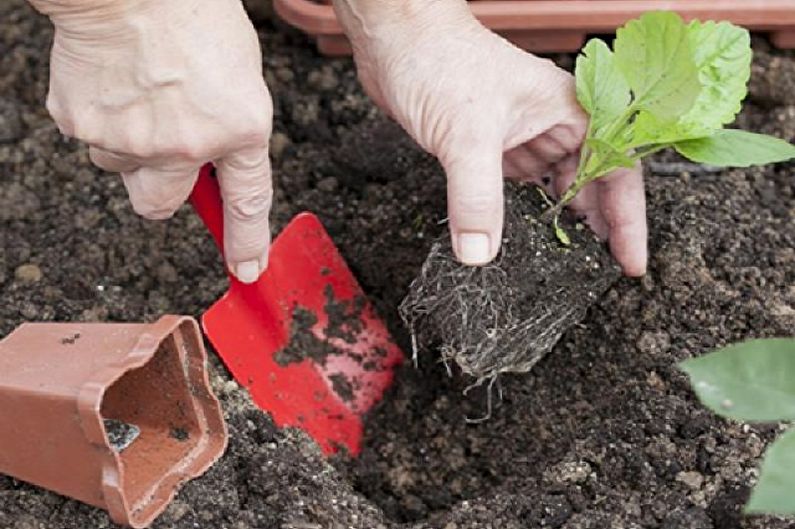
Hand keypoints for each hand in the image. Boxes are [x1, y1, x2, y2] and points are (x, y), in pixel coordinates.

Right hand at [30, 0, 273, 282]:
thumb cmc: (192, 12)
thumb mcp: (239, 74)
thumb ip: (230, 126)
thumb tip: (213, 162)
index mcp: (240, 128)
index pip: (248, 202)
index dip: (247, 241)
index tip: (246, 269)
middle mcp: (187, 145)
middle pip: (161, 206)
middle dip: (161, 190)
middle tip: (161, 154)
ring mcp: (132, 140)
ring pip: (122, 168)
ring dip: (129, 146)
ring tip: (137, 92)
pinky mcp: (84, 126)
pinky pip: (92, 139)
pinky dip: (101, 118)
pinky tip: (112, 80)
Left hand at [333, 0, 646, 275]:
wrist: (397, 41)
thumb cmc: (441, 61)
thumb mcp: (466, 135)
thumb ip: (477, 197)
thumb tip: (480, 252)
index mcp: (571, 110)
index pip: (617, 170)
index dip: (628, 220)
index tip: (630, 263)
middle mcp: (552, 124)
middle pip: (590, 184)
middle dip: (596, 228)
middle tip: (598, 273)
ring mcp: (521, 136)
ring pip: (552, 189)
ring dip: (559, 223)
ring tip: (565, 264)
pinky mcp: (490, 148)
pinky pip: (516, 190)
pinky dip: (521, 215)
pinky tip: (520, 240)